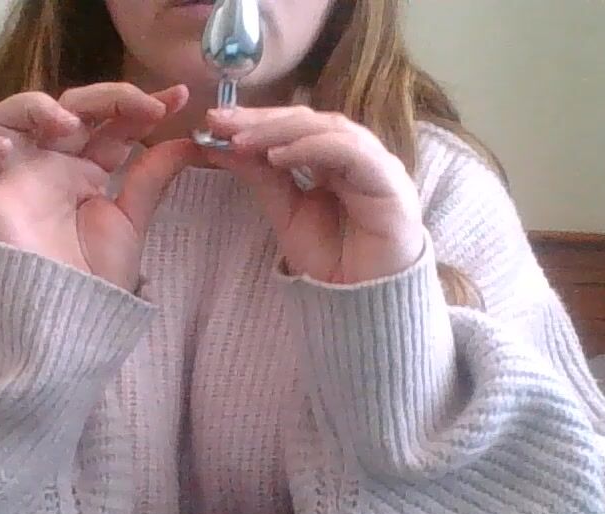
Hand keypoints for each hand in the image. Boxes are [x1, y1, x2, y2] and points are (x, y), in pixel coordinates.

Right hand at [0, 83, 201, 289]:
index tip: (178, 98)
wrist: (70, 321)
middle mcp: (44, 164)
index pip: (105, 121)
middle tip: (141, 105)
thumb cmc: (96, 277)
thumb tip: (191, 142)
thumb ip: (153, 176)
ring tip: (67, 123)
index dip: (137, 104)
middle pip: (63, 106)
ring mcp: (10, 176)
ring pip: (4, 116)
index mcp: (81, 168)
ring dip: (34, 106)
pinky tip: (3, 151)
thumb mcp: (131, 219)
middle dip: (104, 97)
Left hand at [203, 107, 425, 284]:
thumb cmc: (332, 262)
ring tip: (242, 141)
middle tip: (220, 122)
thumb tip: (221, 146)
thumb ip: (261, 178)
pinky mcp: (391, 184)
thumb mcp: (286, 214)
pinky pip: (351, 153)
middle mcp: (360, 156)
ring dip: (282, 131)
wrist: (364, 304)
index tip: (214, 122)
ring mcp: (379, 166)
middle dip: (263, 119)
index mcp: (337, 160)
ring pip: (330, 129)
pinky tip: (278, 156)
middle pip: (310, 120)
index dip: (256, 120)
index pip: (296, 125)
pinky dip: (312, 149)